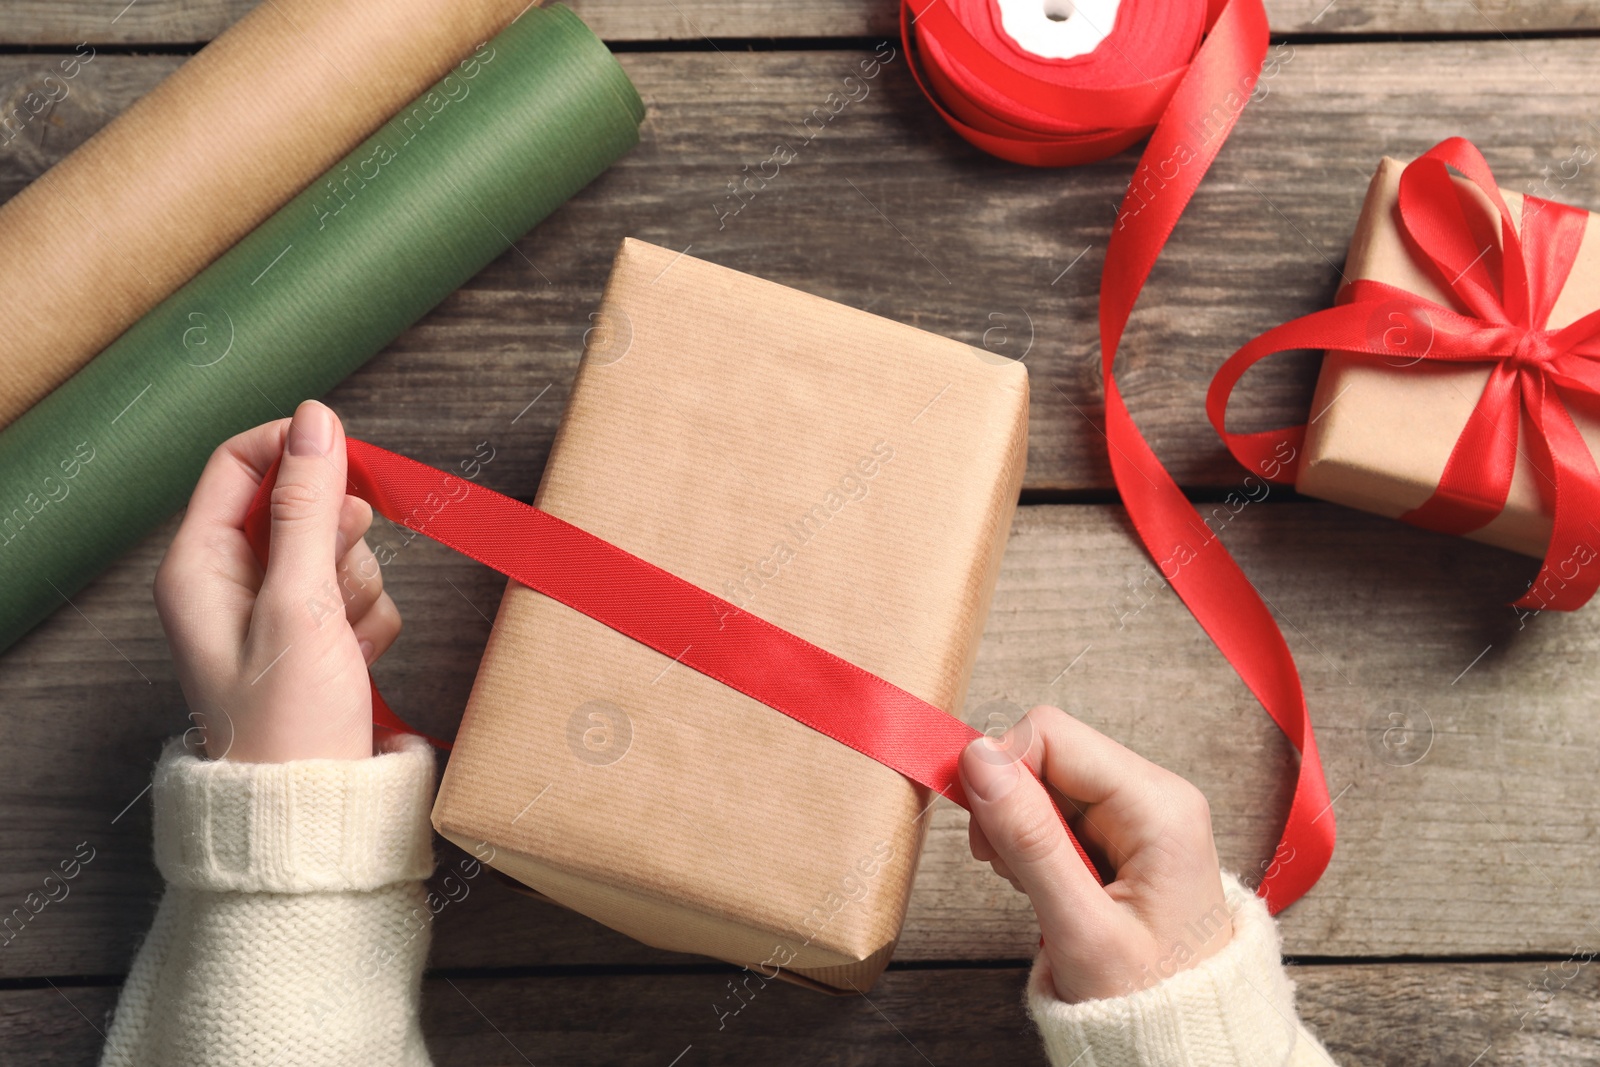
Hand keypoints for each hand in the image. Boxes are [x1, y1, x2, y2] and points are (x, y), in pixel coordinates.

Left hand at [153, 400, 400, 761]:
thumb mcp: (298, 604)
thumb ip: (309, 508)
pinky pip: (360, 594)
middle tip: (335, 582)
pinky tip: (359, 658)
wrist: (315, 812)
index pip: (240, 464)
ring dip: (359, 585)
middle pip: (300, 505)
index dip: (296, 453)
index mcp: (199, 566)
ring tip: (343, 641)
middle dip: (339, 535)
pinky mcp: (318, 642)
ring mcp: (278, 615)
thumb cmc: (288, 722)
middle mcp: (232, 584)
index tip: (348, 463)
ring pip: (340, 550)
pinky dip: (371, 621)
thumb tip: (316, 420)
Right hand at [959, 705, 1231, 1002]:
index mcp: (1158, 806)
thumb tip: (979, 759)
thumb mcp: (1080, 929)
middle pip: (1047, 754)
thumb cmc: (1150, 1000)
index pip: (1050, 734)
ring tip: (1041, 890)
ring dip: (1022, 831)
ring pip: (1046, 782)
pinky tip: (1052, 887)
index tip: (988, 836)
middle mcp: (1155, 795)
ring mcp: (1141, 812)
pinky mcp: (1125, 832)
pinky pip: (1058, 810)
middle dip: (1011, 807)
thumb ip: (1029, 840)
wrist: (1186, 1043)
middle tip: (1015, 873)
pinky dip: (1038, 846)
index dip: (1002, 773)